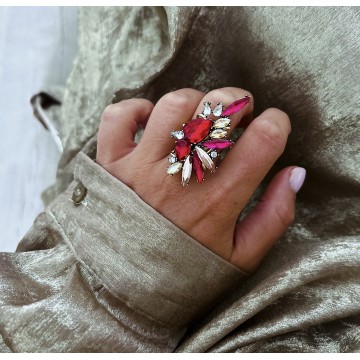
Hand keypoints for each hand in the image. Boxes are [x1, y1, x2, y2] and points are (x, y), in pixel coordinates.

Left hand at [96, 88, 304, 272]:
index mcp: (218, 201)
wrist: (125, 290)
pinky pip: (119, 116)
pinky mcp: (110, 163)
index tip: (273, 125)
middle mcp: (179, 178)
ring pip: (172, 106)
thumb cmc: (186, 272)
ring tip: (197, 118)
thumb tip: (295, 173)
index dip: (276, 123)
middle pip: (216, 111)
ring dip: (193, 101)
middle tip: (239, 113)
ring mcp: (139, 167)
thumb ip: (274, 216)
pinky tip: (151, 121)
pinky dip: (135, 108)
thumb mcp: (241, 257)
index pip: (263, 140)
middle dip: (238, 101)